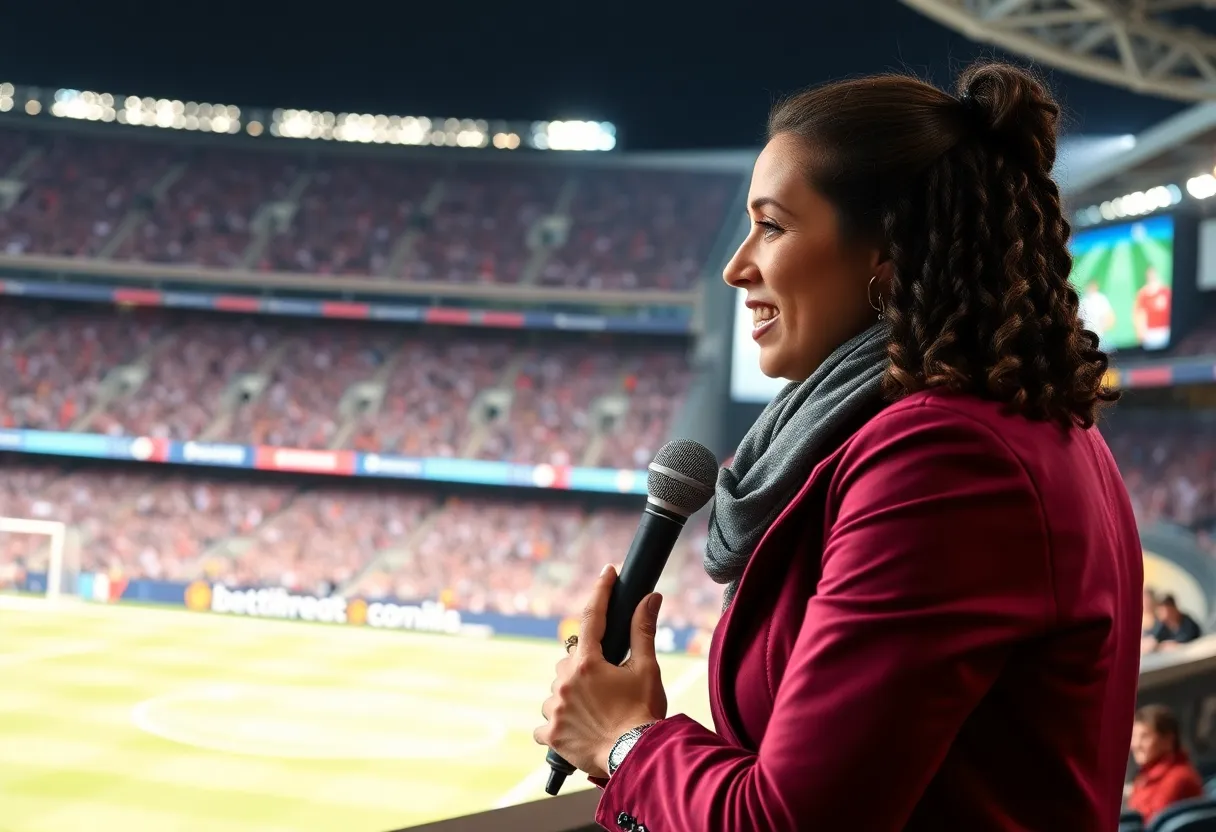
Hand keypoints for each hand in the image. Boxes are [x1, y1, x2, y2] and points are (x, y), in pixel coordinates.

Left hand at [533, 564, 667, 777]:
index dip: (601, 591)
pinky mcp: (550, 734)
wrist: (636, 758)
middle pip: (571, 660)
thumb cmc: (643, 714)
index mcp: (588, 663)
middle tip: (607, 681)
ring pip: (557, 690)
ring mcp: (554, 709)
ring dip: (571, 694)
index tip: (607, 573)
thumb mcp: (646, 670)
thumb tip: (651, 597)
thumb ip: (643, 631)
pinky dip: (557, 723)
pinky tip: (576, 728)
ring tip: (596, 710)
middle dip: (586, 665)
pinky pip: (545, 723)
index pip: (593, 617)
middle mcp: (565, 682)